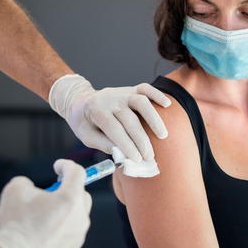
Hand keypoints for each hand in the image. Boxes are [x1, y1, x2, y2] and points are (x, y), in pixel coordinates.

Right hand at [0, 159, 91, 247]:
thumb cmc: (16, 225)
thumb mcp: (15, 190)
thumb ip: (26, 183)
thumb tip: (29, 188)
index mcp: (70, 199)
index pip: (78, 173)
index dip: (66, 166)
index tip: (58, 167)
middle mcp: (79, 218)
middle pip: (81, 197)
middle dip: (68, 191)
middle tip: (50, 194)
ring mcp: (77, 237)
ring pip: (75, 219)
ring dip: (63, 214)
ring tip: (41, 218)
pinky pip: (68, 237)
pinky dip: (59, 232)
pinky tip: (41, 235)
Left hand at [49, 74, 170, 161]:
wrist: (80, 101)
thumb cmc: (84, 122)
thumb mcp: (85, 136)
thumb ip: (103, 144)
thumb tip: (122, 154)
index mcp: (95, 110)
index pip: (113, 128)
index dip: (126, 144)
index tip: (137, 159)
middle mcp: (109, 99)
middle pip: (129, 118)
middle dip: (141, 139)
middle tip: (149, 156)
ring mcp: (120, 92)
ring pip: (140, 101)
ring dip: (153, 119)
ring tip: (162, 136)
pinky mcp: (130, 89)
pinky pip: (145, 88)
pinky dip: (157, 95)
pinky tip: (167, 105)